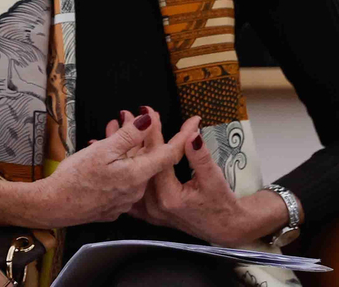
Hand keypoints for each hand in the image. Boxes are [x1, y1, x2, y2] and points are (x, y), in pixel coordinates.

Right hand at [32, 109, 189, 227]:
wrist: (53, 205)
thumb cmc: (75, 179)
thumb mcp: (103, 151)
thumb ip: (129, 135)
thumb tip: (149, 120)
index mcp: (137, 175)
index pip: (169, 154)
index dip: (183, 135)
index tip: (194, 121)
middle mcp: (135, 190)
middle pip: (146, 157)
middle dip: (139, 135)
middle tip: (126, 116)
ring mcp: (124, 199)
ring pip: (131, 166)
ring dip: (124, 147)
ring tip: (109, 128)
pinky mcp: (112, 205)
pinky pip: (120, 179)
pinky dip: (116, 163)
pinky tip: (102, 152)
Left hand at [111, 108, 291, 246]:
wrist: (222, 228)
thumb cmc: (221, 204)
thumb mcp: (214, 179)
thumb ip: (201, 157)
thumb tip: (192, 135)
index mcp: (170, 196)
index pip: (157, 157)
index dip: (153, 132)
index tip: (148, 111)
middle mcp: (155, 204)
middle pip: (140, 165)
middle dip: (134, 137)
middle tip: (127, 113)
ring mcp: (150, 210)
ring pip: (133, 176)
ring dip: (125, 151)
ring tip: (115, 127)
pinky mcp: (149, 212)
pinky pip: (132, 187)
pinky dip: (126, 169)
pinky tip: (117, 154)